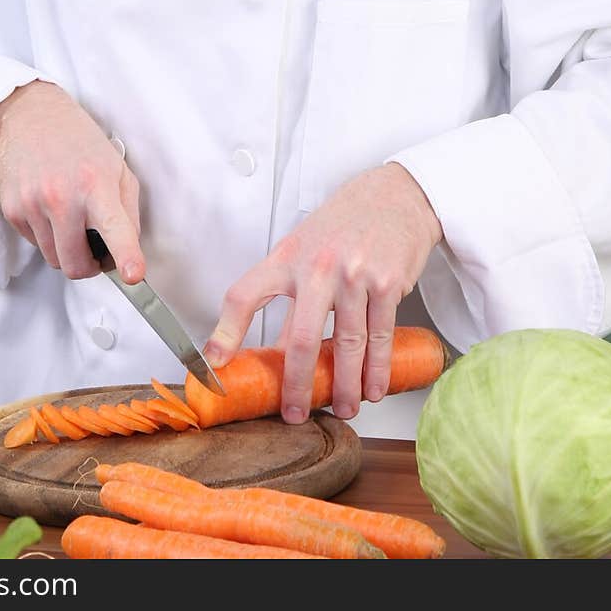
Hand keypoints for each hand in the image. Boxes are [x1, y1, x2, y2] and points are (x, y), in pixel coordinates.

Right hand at [0, 81, 143, 281]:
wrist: (29, 117)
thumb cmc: (77, 141)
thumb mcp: (116, 167)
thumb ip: (128, 210)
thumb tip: (128, 251)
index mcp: (95, 183)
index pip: (114, 227)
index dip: (127, 255)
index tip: (133, 275)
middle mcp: (62, 196)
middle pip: (76, 265)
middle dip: (89, 265)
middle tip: (96, 249)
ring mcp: (33, 205)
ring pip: (54, 260)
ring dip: (67, 250)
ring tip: (71, 218)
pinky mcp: (12, 210)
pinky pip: (35, 245)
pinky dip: (47, 236)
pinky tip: (50, 208)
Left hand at [204, 161, 441, 422]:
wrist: (394, 197)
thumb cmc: (343, 224)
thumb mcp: (302, 248)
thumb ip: (286, 294)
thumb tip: (272, 348)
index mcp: (287, 258)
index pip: (244, 294)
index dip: (225, 331)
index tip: (216, 364)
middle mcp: (317, 266)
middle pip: (300, 338)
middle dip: (296, 384)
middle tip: (295, 413)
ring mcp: (354, 276)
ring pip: (346, 345)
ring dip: (346, 386)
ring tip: (345, 408)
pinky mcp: (387, 284)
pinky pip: (380, 336)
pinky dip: (378, 369)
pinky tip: (374, 388)